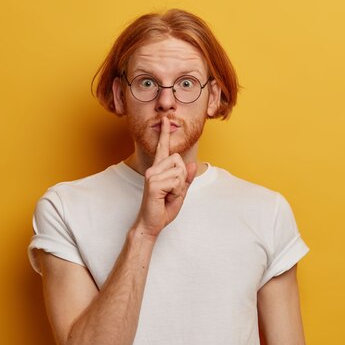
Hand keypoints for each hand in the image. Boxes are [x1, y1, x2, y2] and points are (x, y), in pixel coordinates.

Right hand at [135, 118, 196, 236]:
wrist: (151, 224)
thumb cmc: (162, 209)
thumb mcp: (180, 193)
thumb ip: (186, 179)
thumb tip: (192, 164)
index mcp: (158, 170)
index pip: (162, 148)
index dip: (165, 134)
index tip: (166, 120)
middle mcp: (153, 169)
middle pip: (180, 161)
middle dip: (183, 178)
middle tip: (171, 192)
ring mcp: (151, 175)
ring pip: (180, 172)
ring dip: (179, 187)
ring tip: (167, 196)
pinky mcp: (153, 184)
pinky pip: (176, 182)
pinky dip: (176, 193)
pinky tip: (165, 198)